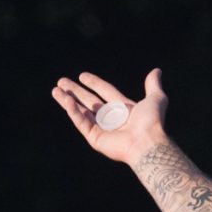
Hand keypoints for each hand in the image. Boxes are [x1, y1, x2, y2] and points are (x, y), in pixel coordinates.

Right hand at [53, 69, 169, 164]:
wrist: (147, 141)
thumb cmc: (152, 122)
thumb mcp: (156, 98)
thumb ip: (153, 85)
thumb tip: (156, 71)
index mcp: (123, 108)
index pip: (105, 91)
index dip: (94, 83)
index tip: (82, 75)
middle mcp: (110, 118)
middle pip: (88, 101)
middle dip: (75, 91)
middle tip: (61, 82)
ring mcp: (101, 129)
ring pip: (81, 111)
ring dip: (67, 101)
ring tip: (55, 90)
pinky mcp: (95, 138)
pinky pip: (81, 122)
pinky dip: (73, 111)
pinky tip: (66, 101)